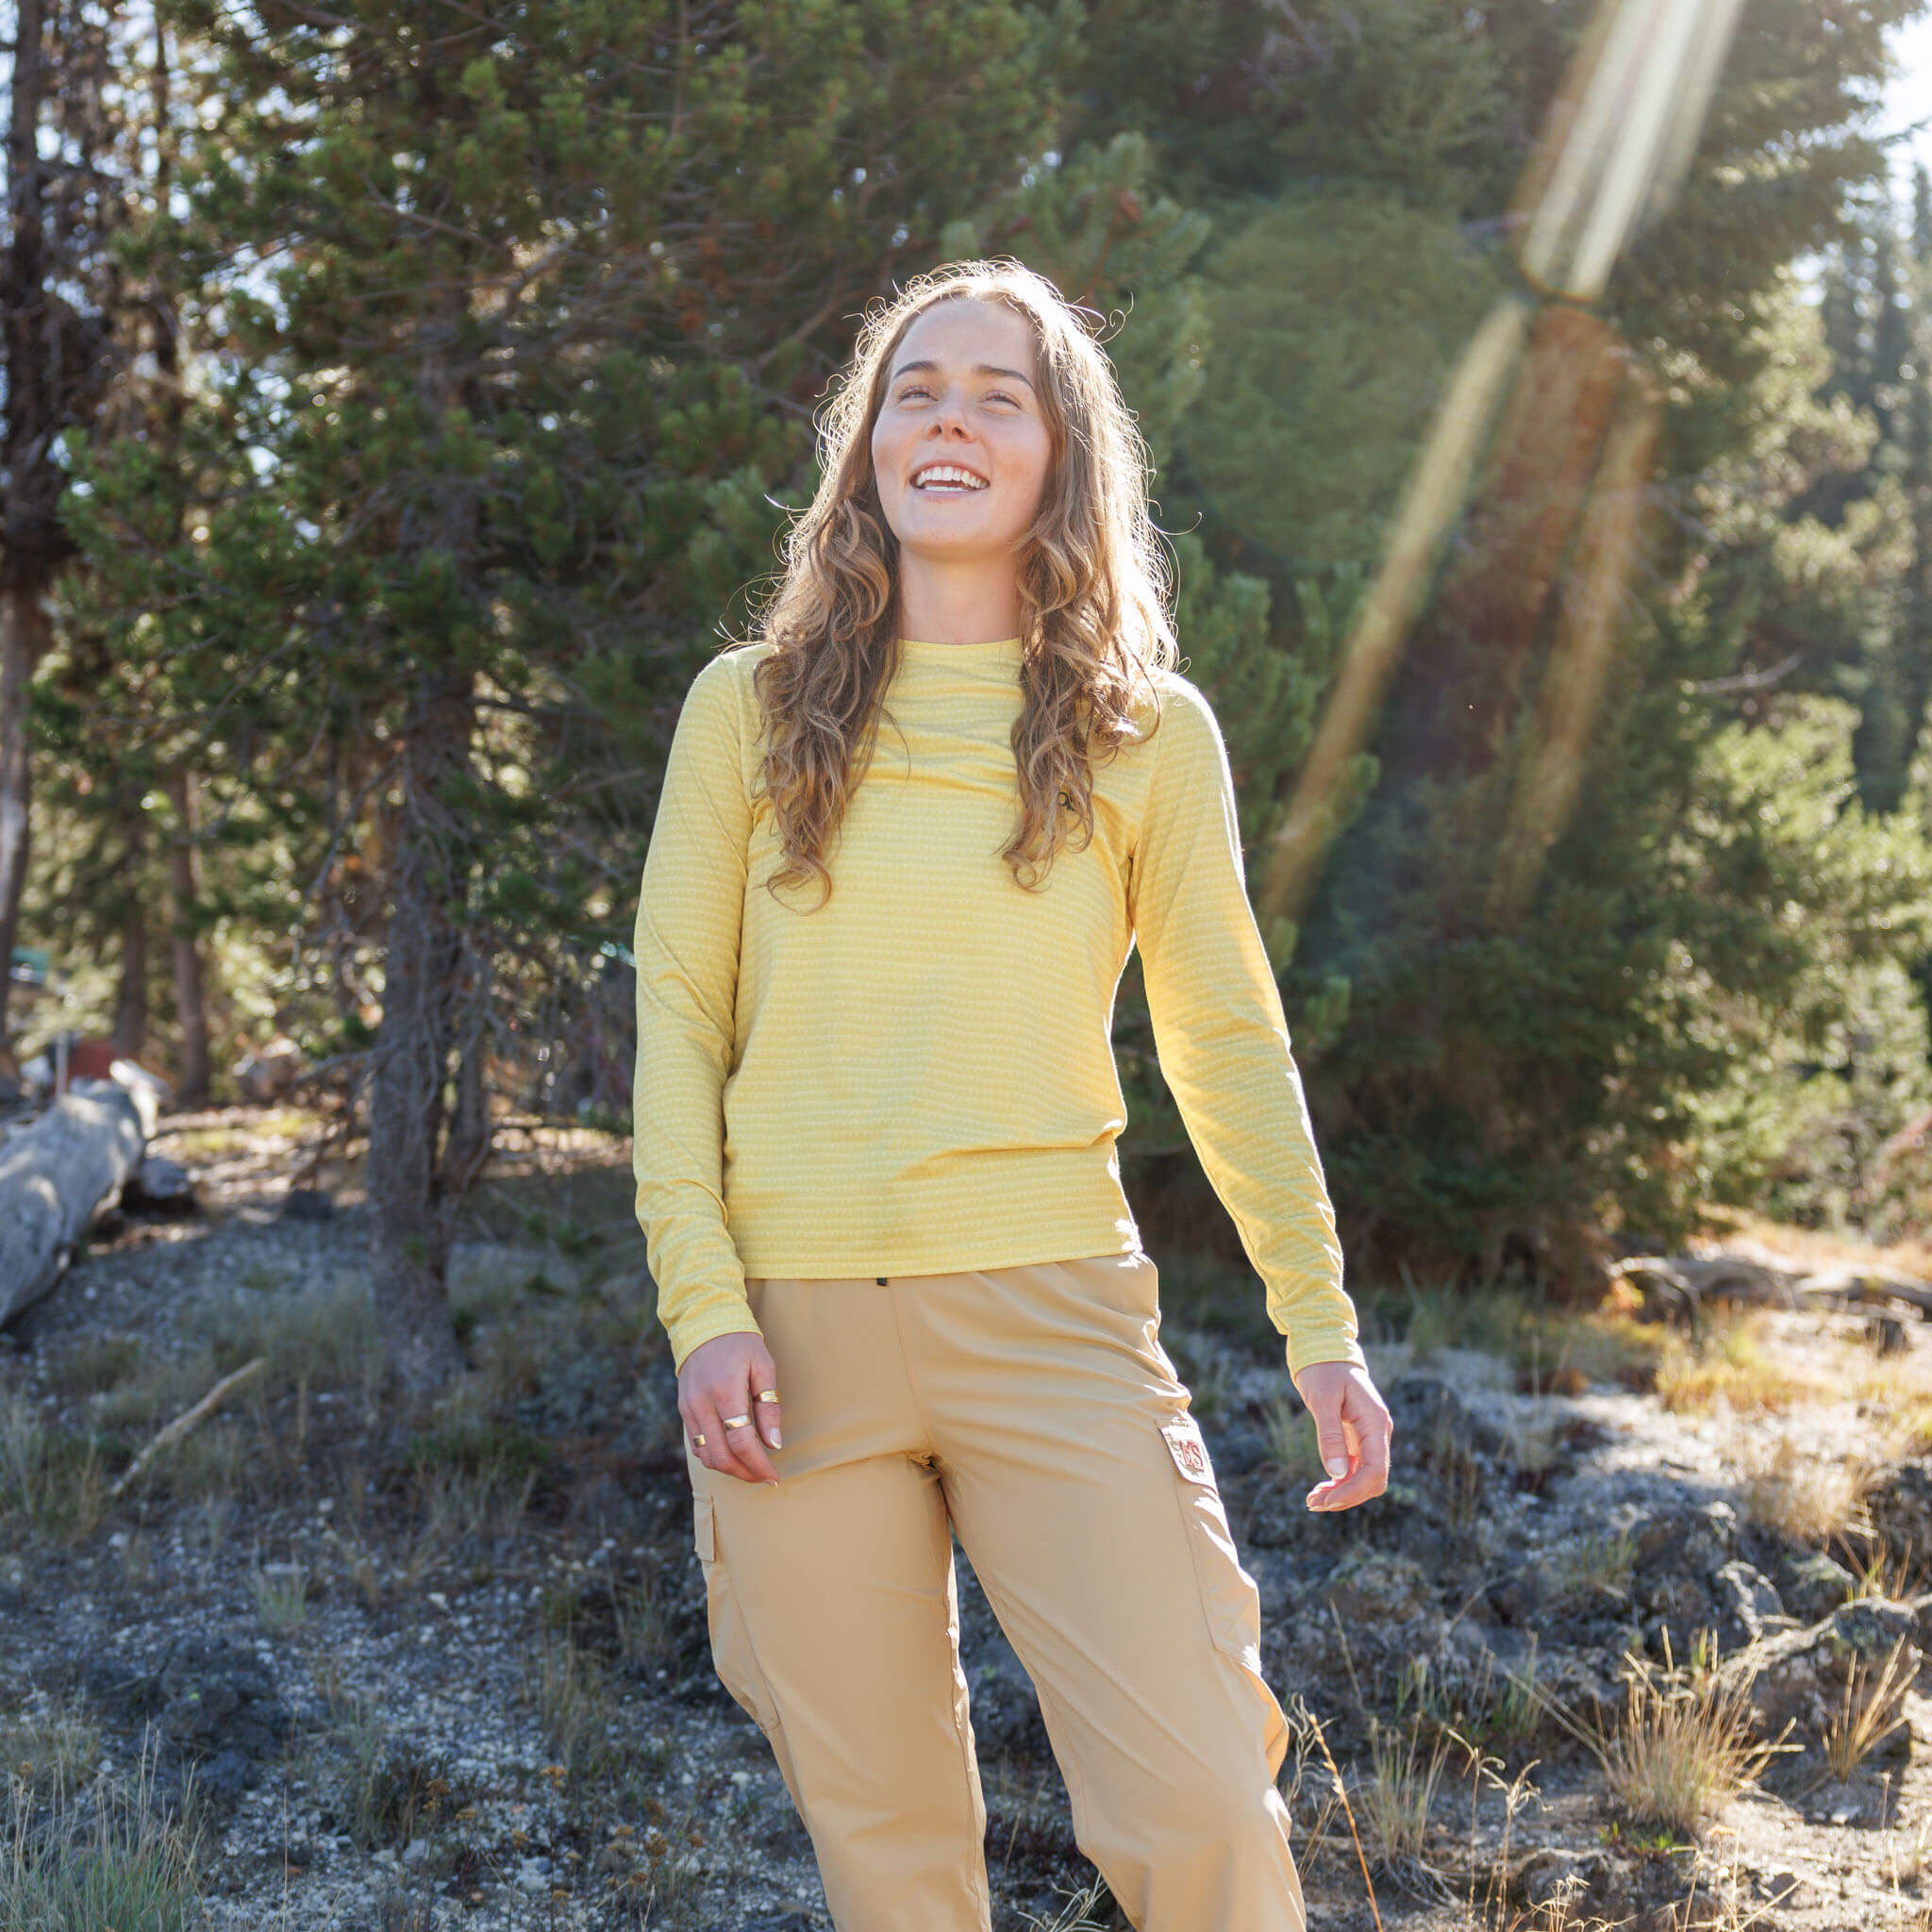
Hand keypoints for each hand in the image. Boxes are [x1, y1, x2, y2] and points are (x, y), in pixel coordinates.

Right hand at [678, 1332, 783, 1485]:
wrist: (704, 1323)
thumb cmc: (740, 1344)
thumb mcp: (763, 1368)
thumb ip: (769, 1407)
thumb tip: (774, 1444)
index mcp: (725, 1391)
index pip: (741, 1441)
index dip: (758, 1464)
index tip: (774, 1476)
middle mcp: (701, 1404)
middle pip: (721, 1456)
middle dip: (745, 1473)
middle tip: (764, 1477)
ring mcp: (688, 1409)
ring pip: (706, 1456)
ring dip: (729, 1469)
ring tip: (751, 1468)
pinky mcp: (683, 1410)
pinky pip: (696, 1445)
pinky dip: (714, 1457)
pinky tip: (733, 1455)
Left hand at [1290, 1360, 1391, 1511]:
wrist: (1324, 1348)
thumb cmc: (1323, 1369)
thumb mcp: (1322, 1399)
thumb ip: (1330, 1435)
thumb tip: (1337, 1473)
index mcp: (1375, 1423)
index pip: (1375, 1470)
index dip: (1354, 1491)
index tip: (1328, 1501)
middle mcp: (1377, 1432)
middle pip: (1372, 1480)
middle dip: (1346, 1496)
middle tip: (1313, 1504)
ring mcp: (1368, 1436)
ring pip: (1363, 1476)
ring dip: (1341, 1492)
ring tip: (1312, 1501)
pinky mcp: (1357, 1437)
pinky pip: (1354, 1467)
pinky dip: (1339, 1481)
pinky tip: (1320, 1488)